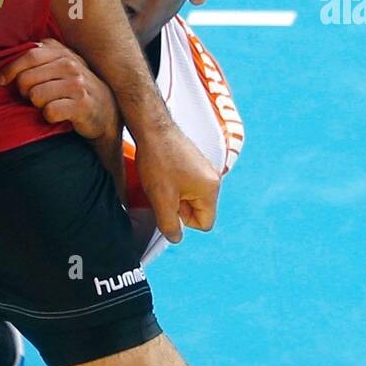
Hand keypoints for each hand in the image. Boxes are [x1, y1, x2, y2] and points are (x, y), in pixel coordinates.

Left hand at [0, 39, 119, 140]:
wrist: (106, 111)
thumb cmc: (75, 88)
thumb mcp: (61, 66)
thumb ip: (39, 57)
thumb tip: (6, 57)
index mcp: (62, 52)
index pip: (28, 56)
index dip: (10, 69)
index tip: (2, 80)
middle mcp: (71, 65)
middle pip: (27, 78)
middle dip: (23, 92)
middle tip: (31, 98)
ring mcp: (78, 84)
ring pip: (36, 96)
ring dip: (37, 105)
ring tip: (47, 105)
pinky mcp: (82, 105)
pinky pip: (49, 111)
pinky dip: (49, 116)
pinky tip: (57, 115)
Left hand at [133, 122, 219, 242]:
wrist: (152, 127)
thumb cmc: (158, 161)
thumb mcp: (161, 199)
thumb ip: (169, 224)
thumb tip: (176, 238)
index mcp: (210, 190)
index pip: (204, 224)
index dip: (183, 221)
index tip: (169, 204)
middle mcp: (213, 179)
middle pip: (198, 211)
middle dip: (178, 207)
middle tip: (163, 191)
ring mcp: (205, 170)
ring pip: (190, 197)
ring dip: (174, 195)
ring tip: (161, 180)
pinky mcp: (195, 163)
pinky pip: (186, 185)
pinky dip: (173, 184)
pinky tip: (161, 172)